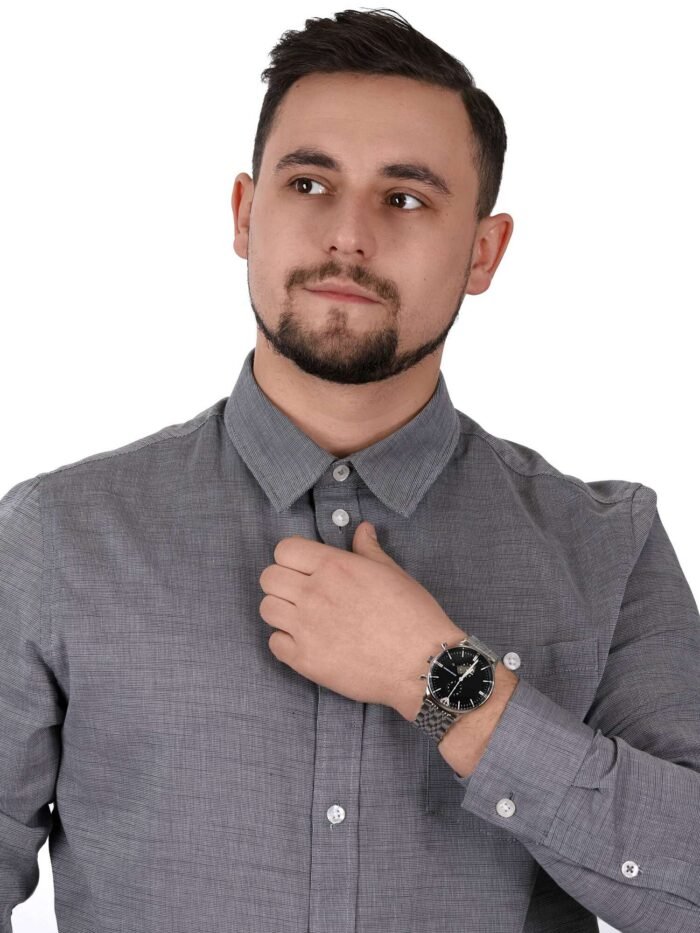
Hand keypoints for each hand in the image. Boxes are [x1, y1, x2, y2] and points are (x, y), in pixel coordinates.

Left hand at [258, 521, 463, 714]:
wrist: (423, 664)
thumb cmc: (413, 615)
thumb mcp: (392, 572)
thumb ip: (368, 549)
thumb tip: (362, 529)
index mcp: (334, 566)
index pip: (284, 549)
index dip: (292, 556)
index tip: (304, 566)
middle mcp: (314, 593)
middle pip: (268, 577)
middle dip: (282, 581)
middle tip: (302, 592)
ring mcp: (307, 628)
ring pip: (266, 608)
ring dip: (281, 610)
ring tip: (303, 617)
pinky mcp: (305, 660)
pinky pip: (274, 643)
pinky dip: (285, 642)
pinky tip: (307, 642)